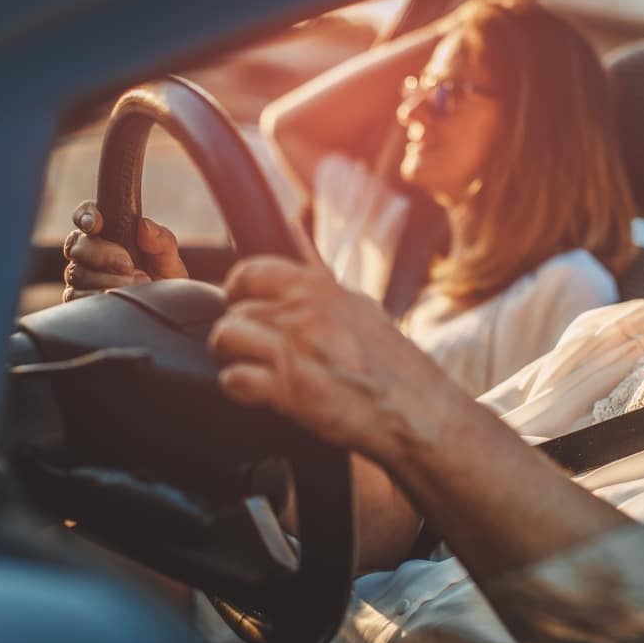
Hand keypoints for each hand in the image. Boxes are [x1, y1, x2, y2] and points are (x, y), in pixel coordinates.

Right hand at [61, 201, 188, 301]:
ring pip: (76, 272)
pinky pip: (75, 296)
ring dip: (106, 279)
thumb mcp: (168, 259)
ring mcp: (82, 277)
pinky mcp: (80, 299)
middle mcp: (89, 253)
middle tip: (128, 265)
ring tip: (137, 284)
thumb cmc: (164, 279)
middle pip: (77, 245)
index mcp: (107, 233)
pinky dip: (97, 295)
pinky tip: (118, 296)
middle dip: (102, 254)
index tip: (97, 225)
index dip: (85, 216)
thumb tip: (145, 224)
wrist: (163, 309)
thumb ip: (160, 240)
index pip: (85, 216)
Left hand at [207, 255, 459, 466]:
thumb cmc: (393, 364)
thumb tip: (293, 229)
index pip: (249, 271)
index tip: (245, 307)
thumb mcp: (359, 305)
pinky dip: (238, 388)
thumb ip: (318, 270)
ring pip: (225, 338)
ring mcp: (295, 351)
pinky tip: (258, 392)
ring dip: (231, 357)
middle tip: (256, 349)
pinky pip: (233, 379)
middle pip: (234, 310)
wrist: (418, 412)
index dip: (238, 292)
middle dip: (239, 332)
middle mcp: (305, 314)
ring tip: (252, 367)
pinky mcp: (289, 391)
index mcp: (320, 289)